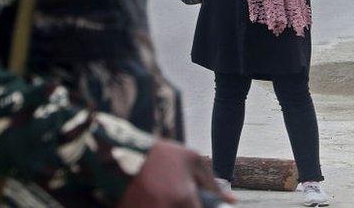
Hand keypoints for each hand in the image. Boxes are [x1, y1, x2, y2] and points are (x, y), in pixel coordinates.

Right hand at [119, 140, 234, 207]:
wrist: (121, 153)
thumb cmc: (162, 156)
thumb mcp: (193, 161)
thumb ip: (213, 184)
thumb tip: (232, 201)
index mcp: (184, 200)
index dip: (200, 207)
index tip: (197, 203)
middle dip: (186, 206)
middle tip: (179, 195)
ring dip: (170, 205)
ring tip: (166, 194)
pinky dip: (156, 206)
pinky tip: (154, 198)